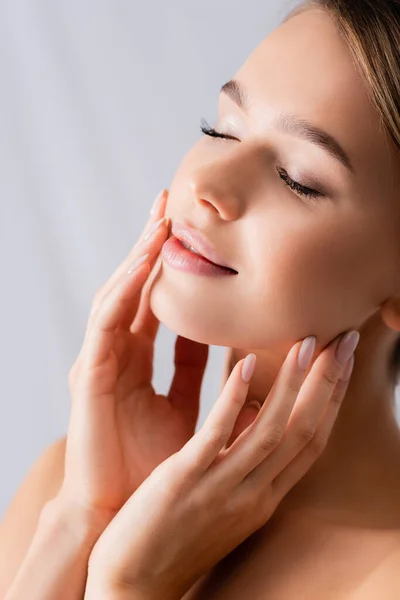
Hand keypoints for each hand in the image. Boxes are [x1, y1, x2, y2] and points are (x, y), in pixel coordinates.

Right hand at [52, 188, 208, 529]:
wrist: (120, 515)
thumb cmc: (150, 463)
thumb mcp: (181, 406)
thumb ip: (195, 372)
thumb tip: (235, 346)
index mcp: (137, 362)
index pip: (153, 302)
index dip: (170, 267)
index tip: (193, 232)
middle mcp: (116, 355)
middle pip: (133, 288)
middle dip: (150, 245)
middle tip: (169, 202)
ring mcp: (98, 363)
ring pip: (117, 297)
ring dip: (136, 258)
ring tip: (157, 219)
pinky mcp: (86, 378)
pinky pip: (105, 328)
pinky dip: (123, 296)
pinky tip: (140, 268)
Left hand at [86, 331, 357, 599]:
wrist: (135, 584)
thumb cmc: (176, 536)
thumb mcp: (223, 500)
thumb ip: (243, 457)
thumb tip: (257, 408)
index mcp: (264, 497)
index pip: (311, 442)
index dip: (331, 400)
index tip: (341, 362)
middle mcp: (254, 494)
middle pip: (304, 432)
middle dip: (328, 384)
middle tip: (343, 341)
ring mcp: (222, 488)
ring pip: (271, 431)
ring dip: (292, 385)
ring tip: (305, 343)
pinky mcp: (186, 481)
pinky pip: (217, 435)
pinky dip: (236, 399)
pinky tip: (246, 365)